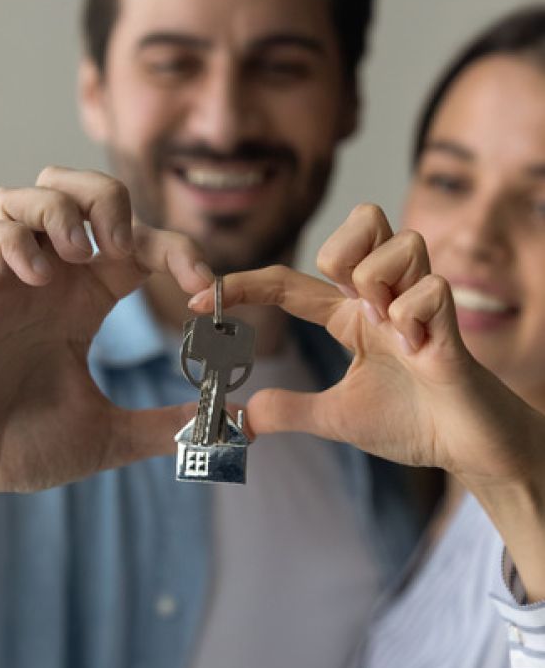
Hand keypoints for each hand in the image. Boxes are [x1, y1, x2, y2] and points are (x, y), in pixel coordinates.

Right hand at [0, 167, 209, 501]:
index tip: (204, 290)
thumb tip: (233, 422)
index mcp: (85, 301)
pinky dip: (11, 240)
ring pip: (23, 194)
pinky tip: (36, 279)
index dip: (178, 251)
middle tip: (123, 246)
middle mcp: (48, 280)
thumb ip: (167, 424)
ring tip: (79, 256)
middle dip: (108, 199)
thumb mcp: (109, 436)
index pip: (137, 242)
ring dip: (60, 210)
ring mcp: (4, 282)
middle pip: (74, 188)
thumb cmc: (23, 447)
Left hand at [189, 204, 544, 494]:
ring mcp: (419, 304)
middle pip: (365, 218)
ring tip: (386, 326)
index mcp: (349, 316)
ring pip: (401, 240)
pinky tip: (416, 349)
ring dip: (380, 280)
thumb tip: (243, 417)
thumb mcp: (336, 416)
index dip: (244, 284)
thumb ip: (290, 410)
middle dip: (343, 246)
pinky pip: (431, 289)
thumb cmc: (412, 422)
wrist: (467, 450)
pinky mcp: (451, 324)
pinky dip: (413, 316)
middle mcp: (382, 298)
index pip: (289, 281)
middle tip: (343, 291)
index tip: (200, 300)